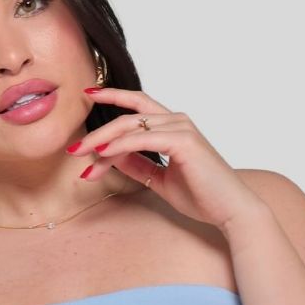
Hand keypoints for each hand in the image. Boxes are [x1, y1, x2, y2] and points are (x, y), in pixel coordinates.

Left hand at [65, 86, 261, 231]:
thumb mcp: (160, 179)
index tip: (88, 95)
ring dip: (102, 142)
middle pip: (128, 115)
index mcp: (173, 126)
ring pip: (130, 127)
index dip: (112, 96)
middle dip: (97, 130)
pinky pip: (141, 139)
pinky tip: (102, 155)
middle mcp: (177, 121)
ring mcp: (181, 128)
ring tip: (82, 156)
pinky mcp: (183, 141)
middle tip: (74, 147)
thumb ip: (138, 165)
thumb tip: (111, 157)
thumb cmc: (202, 195)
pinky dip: (118, 146)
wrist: (229, 209)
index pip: (138, 105)